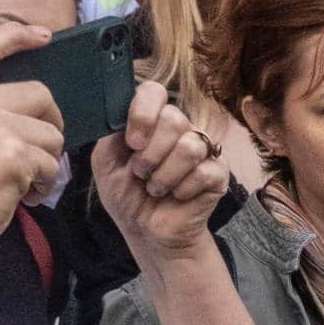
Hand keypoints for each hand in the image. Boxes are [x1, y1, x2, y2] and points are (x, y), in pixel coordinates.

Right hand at [0, 21, 64, 257]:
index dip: (14, 35)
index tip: (43, 34)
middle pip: (38, 94)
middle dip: (50, 124)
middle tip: (43, 154)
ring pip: (50, 133)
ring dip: (47, 164)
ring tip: (24, 186)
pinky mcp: (13, 152)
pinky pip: (51, 164)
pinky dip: (45, 185)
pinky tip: (25, 199)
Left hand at [93, 81, 225, 255]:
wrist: (146, 232)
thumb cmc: (127, 196)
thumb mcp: (105, 163)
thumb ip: (109, 134)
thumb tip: (119, 114)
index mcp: (151, 121)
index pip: (153, 92)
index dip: (143, 114)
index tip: (132, 143)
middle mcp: (179, 129)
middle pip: (174, 118)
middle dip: (151, 154)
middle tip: (141, 173)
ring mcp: (202, 149)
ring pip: (189, 146)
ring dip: (165, 175)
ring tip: (156, 188)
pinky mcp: (218, 173)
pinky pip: (204, 171)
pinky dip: (183, 189)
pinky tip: (177, 196)